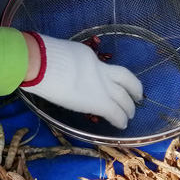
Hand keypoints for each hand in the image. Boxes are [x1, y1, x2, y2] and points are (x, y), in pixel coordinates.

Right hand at [20, 34, 142, 128]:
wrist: (44, 63)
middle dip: (132, 89)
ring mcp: (101, 85)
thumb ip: (66, 63)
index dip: (110, 77)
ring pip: (123, 97)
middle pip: (124, 79)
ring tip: (130, 114)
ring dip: (128, 107)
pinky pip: (115, 112)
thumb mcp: (60, 54)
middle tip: (136, 97)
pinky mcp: (99, 101)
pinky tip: (122, 125)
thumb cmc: (43, 57)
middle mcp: (100, 69)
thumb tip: (58, 70)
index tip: (111, 82)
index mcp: (88, 56)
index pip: (104, 68)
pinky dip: (120, 119)